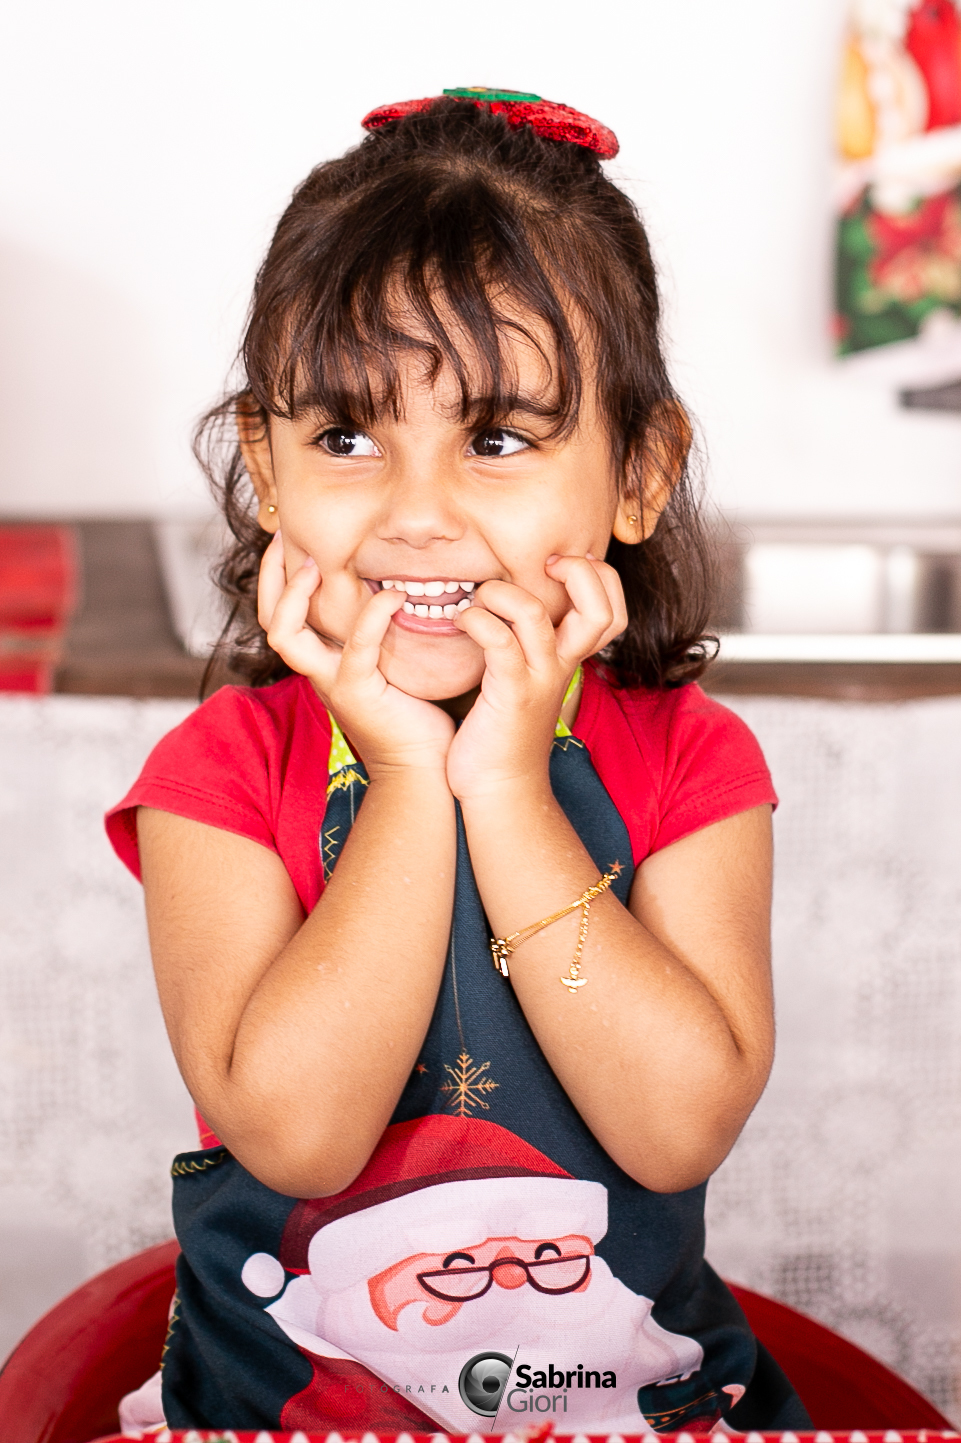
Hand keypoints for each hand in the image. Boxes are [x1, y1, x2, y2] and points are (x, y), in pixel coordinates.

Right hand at [258, 533, 454, 776]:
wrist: (424, 767)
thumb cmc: (416, 715)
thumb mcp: (395, 664)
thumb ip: (387, 632)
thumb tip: (402, 587)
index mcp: (324, 663)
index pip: (281, 617)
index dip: (277, 579)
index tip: (291, 540)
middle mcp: (318, 672)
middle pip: (269, 622)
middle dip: (270, 577)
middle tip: (286, 539)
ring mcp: (332, 682)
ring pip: (285, 635)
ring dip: (294, 594)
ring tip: (317, 563)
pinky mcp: (357, 691)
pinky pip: (356, 646)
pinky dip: (372, 615)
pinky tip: (393, 596)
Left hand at [445, 554, 626, 802]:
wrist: (499, 787)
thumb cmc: (504, 728)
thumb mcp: (529, 678)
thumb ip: (532, 643)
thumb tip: (513, 599)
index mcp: (569, 659)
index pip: (613, 609)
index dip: (597, 577)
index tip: (555, 566)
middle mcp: (562, 666)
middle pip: (602, 610)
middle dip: (577, 573)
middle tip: (541, 567)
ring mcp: (539, 679)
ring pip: (537, 614)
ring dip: (502, 592)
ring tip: (480, 597)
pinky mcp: (509, 693)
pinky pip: (499, 641)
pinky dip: (478, 619)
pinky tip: (462, 621)